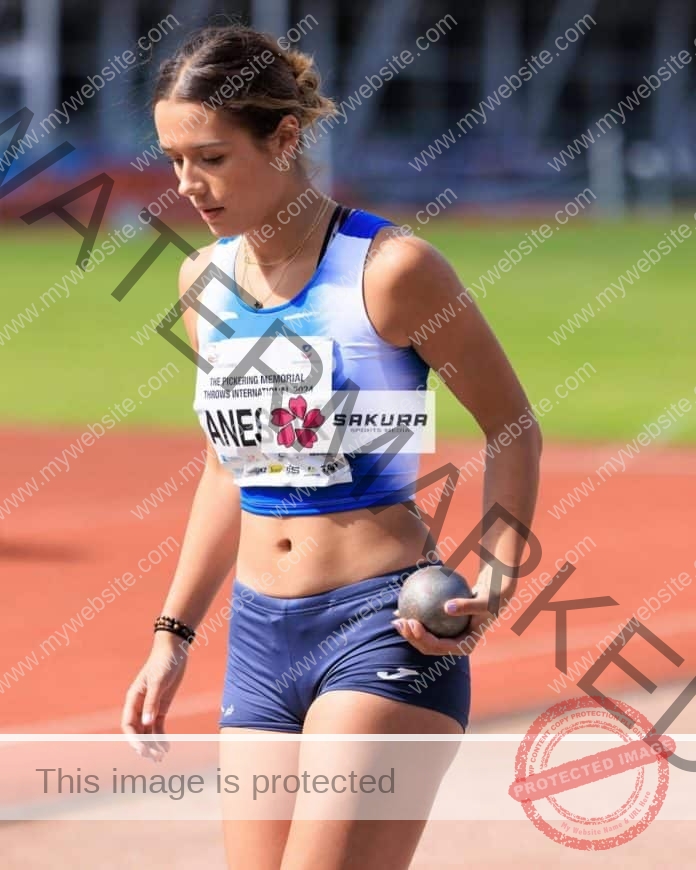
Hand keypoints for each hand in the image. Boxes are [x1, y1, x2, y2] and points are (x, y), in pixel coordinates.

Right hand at [120, 632, 190, 761]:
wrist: (175, 650)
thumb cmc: (164, 663)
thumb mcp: (158, 682)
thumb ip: (152, 702)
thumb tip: (146, 723)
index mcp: (133, 698)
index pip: (128, 724)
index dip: (133, 739)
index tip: (142, 749)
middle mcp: (139, 705)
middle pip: (137, 731)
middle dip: (144, 745)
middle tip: (153, 758)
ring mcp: (150, 707)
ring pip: (148, 731)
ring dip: (153, 744)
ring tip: (160, 758)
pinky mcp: (161, 706)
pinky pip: (158, 726)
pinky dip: (161, 737)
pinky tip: (167, 747)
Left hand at [391, 569, 515, 656]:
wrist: (496, 592)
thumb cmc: (492, 597)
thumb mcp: (485, 601)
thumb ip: (467, 606)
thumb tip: (446, 607)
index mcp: (465, 645)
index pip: (439, 647)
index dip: (422, 639)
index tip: (412, 622)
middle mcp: (455, 645)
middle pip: (429, 646)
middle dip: (411, 638)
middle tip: (400, 622)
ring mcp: (449, 637)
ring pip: (424, 638)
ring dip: (409, 631)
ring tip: (396, 619)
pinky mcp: (445, 628)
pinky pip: (427, 624)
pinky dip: (415, 617)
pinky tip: (402, 607)